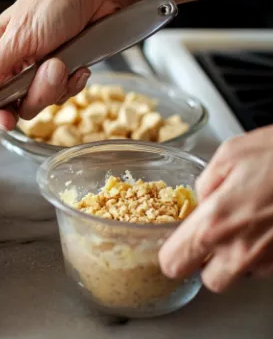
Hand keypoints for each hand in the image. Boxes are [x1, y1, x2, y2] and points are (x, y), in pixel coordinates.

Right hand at [0, 0, 122, 130]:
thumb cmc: (56, 1)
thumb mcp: (20, 37)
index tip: (5, 119)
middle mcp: (9, 64)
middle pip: (9, 104)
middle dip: (33, 94)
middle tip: (49, 74)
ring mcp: (34, 72)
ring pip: (37, 102)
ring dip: (55, 85)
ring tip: (64, 60)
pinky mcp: (59, 75)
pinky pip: (60, 96)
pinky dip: (72, 83)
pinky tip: (77, 65)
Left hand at [159, 124, 272, 291]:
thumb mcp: (231, 154)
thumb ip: (207, 183)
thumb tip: (202, 199)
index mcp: (216, 222)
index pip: (175, 262)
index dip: (172, 256)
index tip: (174, 247)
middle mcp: (243, 248)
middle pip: (211, 282)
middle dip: (208, 264)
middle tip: (212, 240)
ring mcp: (271, 258)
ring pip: (244, 276)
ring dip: (239, 258)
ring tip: (247, 226)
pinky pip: (270, 267)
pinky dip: (265, 252)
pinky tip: (268, 226)